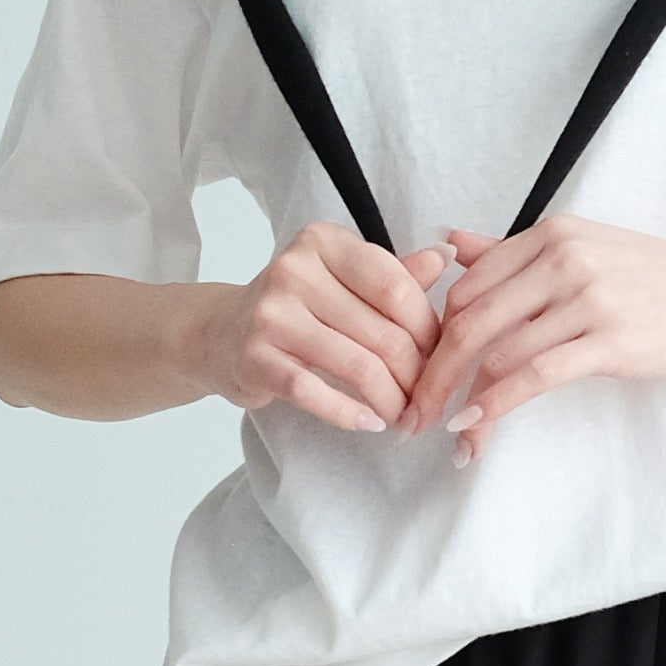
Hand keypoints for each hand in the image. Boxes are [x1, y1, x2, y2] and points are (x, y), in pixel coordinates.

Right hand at [209, 224, 443, 433]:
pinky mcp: (255, 358)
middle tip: (426, 400)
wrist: (218, 333)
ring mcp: (271, 314)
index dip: (429, 331)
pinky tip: (371, 423)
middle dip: (416, 376)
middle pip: (384, 333)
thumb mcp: (342, 280)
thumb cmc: (295, 307)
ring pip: (358, 366)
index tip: (440, 358)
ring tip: (403, 416)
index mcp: (324, 242)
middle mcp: (295, 270)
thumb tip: (447, 256)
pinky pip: (316, 392)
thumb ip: (393, 273)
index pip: (397, 288)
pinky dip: (351, 414)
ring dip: (392, 401)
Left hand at [401, 218, 665, 460]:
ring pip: (495, 352)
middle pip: (468, 320)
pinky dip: (494, 405)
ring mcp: (587, 298)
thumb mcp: (588, 250)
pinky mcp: (610, 341)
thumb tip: (449, 242)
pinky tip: (473, 427)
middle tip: (409, 413)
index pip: (466, 286)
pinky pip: (532, 375)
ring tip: (444, 433)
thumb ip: (514, 252)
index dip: (434, 336)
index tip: (422, 374)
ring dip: (460, 400)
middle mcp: (563, 258)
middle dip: (430, 373)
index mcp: (551, 234)